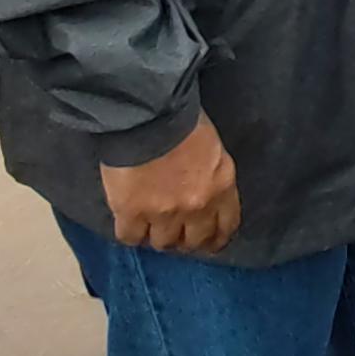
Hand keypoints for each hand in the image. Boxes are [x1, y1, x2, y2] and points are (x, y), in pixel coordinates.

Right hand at [102, 114, 240, 255]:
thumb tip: (201, 187)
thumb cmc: (181, 118)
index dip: (215, 238)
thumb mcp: (211, 146)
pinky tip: (128, 222)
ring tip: (149, 226)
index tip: (208, 240)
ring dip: (157, 236)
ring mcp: (164, 213)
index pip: (226, 227)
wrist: (147, 112)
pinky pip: (131, 237)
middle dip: (185, 240)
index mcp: (222, 186)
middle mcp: (197, 206)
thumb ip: (211, 174)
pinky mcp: (132, 213)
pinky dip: (130, 232)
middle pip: (194, 242)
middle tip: (175, 232)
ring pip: (163, 243)